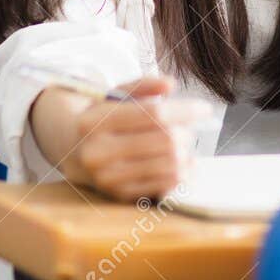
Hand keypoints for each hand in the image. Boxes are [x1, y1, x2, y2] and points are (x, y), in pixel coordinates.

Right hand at [69, 76, 204, 201]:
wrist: (74, 151)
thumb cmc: (103, 119)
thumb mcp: (116, 95)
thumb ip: (143, 85)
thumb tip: (170, 84)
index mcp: (96, 121)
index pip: (154, 114)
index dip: (185, 110)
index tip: (205, 109)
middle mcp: (98, 151)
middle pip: (165, 140)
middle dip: (187, 133)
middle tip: (190, 129)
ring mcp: (108, 177)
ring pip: (169, 165)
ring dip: (187, 154)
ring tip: (187, 146)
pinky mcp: (119, 195)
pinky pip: (163, 185)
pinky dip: (181, 174)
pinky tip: (183, 165)